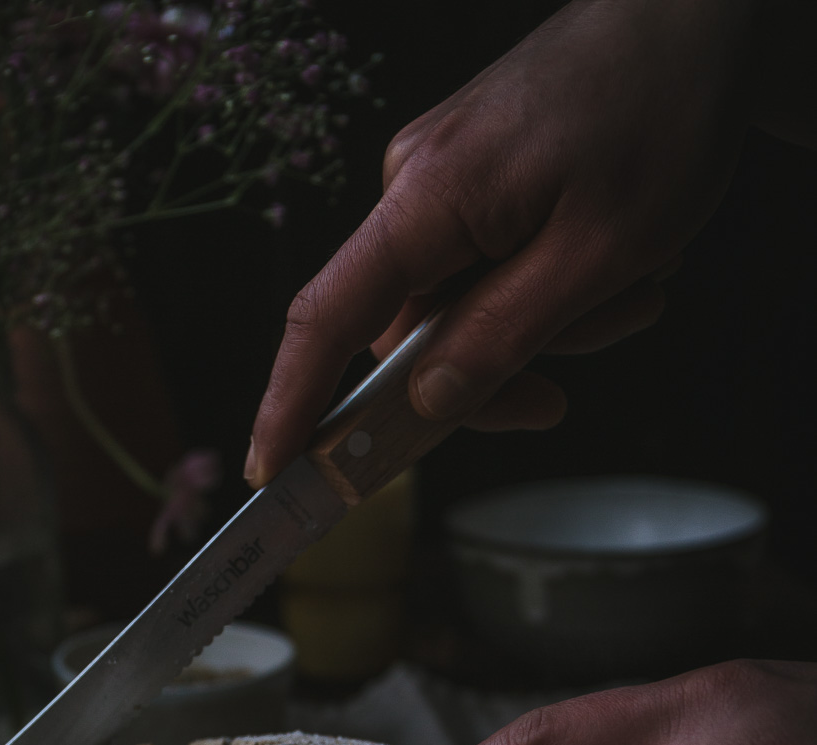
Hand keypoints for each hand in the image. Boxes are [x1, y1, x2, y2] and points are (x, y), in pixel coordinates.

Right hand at [246, 0, 757, 486]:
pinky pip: (489, 272)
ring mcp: (443, 180)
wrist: (698, 13)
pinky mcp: (474, 179)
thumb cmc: (660, 112)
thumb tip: (423, 404)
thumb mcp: (593, 255)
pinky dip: (548, 290)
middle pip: (409, 335)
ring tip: (628, 293)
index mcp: (427, 197)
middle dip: (490, 374)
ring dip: (545, 329)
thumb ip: (500, 337)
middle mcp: (414, 185)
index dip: (293, 403)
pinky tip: (613, 266)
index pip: (327, 318)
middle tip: (559, 394)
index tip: (273, 471)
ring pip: (463, 311)